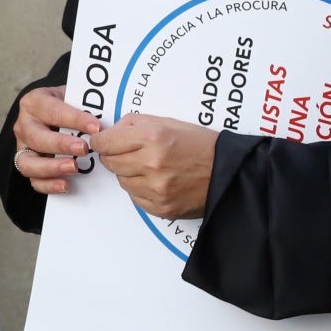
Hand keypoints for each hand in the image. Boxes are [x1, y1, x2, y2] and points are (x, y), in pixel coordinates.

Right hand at [9, 84, 99, 196]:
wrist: (57, 114)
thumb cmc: (68, 106)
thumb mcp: (74, 97)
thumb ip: (86, 106)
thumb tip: (110, 117)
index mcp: (35, 102)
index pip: (53, 110)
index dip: (75, 119)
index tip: (96, 128)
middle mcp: (24, 125)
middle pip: (36, 137)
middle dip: (61, 144)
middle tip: (84, 148)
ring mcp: (23, 148)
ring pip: (28, 162)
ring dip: (51, 167)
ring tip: (74, 168)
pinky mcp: (27, 166)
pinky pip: (34, 181)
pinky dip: (48, 185)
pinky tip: (66, 185)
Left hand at [90, 114, 216, 219]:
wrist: (228, 171)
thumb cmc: (201, 145)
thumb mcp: (168, 122)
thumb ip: (135, 123)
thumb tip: (112, 131)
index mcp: (151, 137)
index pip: (105, 142)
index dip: (101, 141)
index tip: (102, 142)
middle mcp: (151, 163)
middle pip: (110, 163)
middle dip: (114, 156)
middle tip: (127, 152)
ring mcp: (155, 188)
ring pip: (121, 181)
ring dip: (128, 173)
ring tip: (148, 166)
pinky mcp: (160, 207)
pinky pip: (135, 197)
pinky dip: (140, 189)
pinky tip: (156, 180)